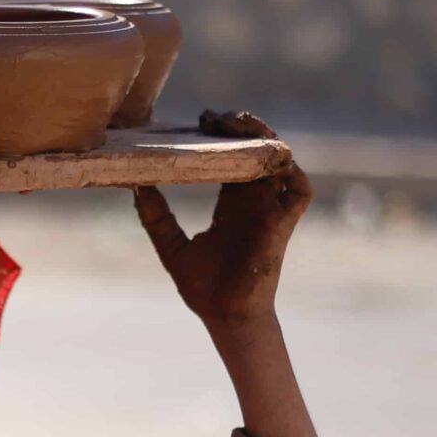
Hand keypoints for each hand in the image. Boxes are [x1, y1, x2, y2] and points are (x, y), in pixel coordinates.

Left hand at [132, 111, 313, 328]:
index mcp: (232, 207)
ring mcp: (270, 213)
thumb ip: (156, 217)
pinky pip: (300, 191)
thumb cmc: (204, 289)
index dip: (221, 138)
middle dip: (241, 128)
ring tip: (238, 125)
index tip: (200, 121)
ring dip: (264, 139)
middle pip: (257, 153)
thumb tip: (136, 187)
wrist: (224, 319)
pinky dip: (291, 171)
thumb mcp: (172, 247)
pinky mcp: (282, 226)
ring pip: (280, 162)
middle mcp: (253, 204)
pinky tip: (269, 157)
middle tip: (213, 117)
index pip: (233, 160)